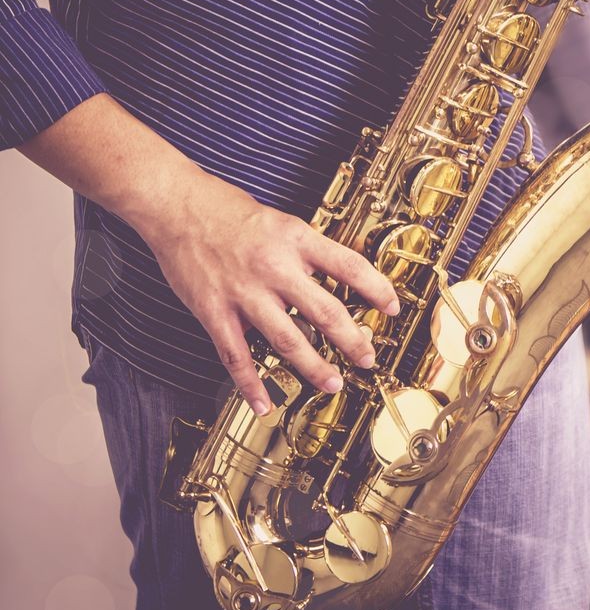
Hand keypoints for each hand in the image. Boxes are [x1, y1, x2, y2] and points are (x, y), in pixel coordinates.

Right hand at [142, 173, 399, 415]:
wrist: (175, 204)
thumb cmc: (228, 210)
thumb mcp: (282, 221)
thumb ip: (308, 250)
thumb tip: (341, 278)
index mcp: (297, 239)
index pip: (350, 266)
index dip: (378, 290)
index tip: (393, 308)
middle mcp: (275, 267)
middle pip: (326, 311)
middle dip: (353, 341)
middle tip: (368, 358)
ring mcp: (244, 292)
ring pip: (288, 340)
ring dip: (314, 367)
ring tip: (334, 383)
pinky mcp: (214, 311)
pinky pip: (237, 356)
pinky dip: (251, 385)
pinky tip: (264, 405)